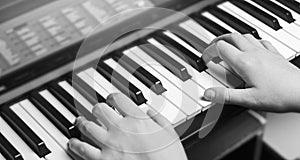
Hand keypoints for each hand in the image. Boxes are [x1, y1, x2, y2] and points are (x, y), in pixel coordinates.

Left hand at [68, 93, 186, 159]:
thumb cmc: (169, 157)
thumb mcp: (170, 132)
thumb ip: (158, 118)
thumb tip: (149, 111)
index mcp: (137, 119)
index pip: (118, 99)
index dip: (113, 96)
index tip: (112, 98)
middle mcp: (120, 129)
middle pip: (99, 109)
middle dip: (97, 107)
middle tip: (97, 109)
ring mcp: (110, 145)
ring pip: (87, 127)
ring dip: (82, 122)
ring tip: (80, 121)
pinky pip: (83, 150)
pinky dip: (75, 145)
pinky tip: (73, 143)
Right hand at [202, 33, 299, 112]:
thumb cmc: (280, 95)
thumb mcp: (248, 99)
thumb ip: (226, 96)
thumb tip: (208, 93)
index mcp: (244, 63)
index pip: (221, 48)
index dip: (210, 51)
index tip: (206, 58)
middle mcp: (254, 53)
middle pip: (232, 37)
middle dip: (219, 40)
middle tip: (213, 47)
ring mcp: (265, 52)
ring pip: (245, 36)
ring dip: (234, 39)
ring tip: (228, 46)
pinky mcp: (274, 54)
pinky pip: (260, 40)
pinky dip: (251, 41)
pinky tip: (252, 48)